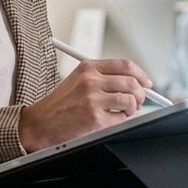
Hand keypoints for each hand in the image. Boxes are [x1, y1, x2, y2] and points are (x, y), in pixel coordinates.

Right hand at [18, 59, 154, 151]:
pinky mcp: (94, 118)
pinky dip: (121, 120)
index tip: (147, 83)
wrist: (40, 122)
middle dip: (141, 93)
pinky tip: (111, 119)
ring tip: (124, 111)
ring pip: (130, 100)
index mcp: (88, 67)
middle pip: (131, 82)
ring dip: (133, 108)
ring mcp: (93, 99)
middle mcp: (91, 80)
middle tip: (139, 101)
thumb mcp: (77, 79)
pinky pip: (121, 118)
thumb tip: (135, 82)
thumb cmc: (60, 103)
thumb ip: (103, 77)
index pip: (125, 65)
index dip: (141, 74)